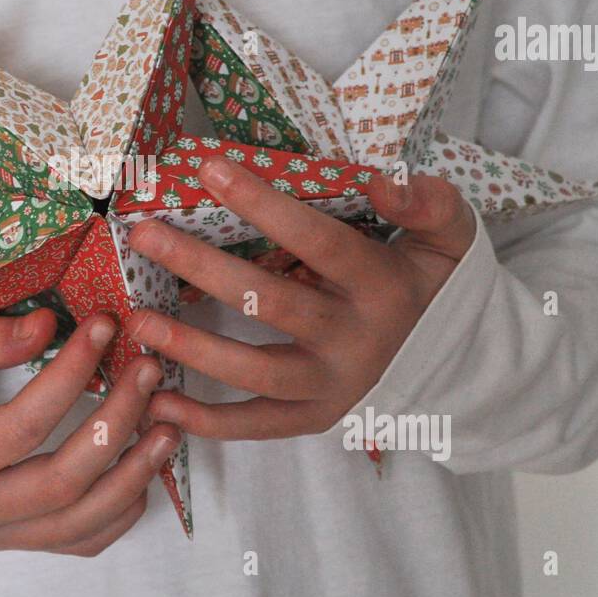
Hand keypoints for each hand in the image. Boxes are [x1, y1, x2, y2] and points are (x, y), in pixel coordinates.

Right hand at [0, 311, 176, 555]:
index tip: (101, 326)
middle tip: (148, 370)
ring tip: (168, 424)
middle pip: (64, 481)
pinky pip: (78, 542)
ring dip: (134, 475)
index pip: (21, 426)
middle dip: (117, 423)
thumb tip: (44, 324)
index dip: (68, 374)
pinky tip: (141, 470)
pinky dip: (119, 511)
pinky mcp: (9, 542)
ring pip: (82, 524)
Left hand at [127, 155, 475, 439]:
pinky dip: (207, 421)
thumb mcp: (448, 235)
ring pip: (255, 371)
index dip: (264, 206)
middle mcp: (355, 340)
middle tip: (144, 234)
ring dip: (193, 346)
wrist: (459, 364)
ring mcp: (333, 386)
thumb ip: (427, 202)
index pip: (317, 240)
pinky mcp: (315, 418)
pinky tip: (158, 400)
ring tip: (138, 321)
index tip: (210, 170)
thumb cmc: (430, 283)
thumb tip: (386, 180)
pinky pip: (256, 426)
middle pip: (270, 303)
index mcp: (381, 285)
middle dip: (202, 266)